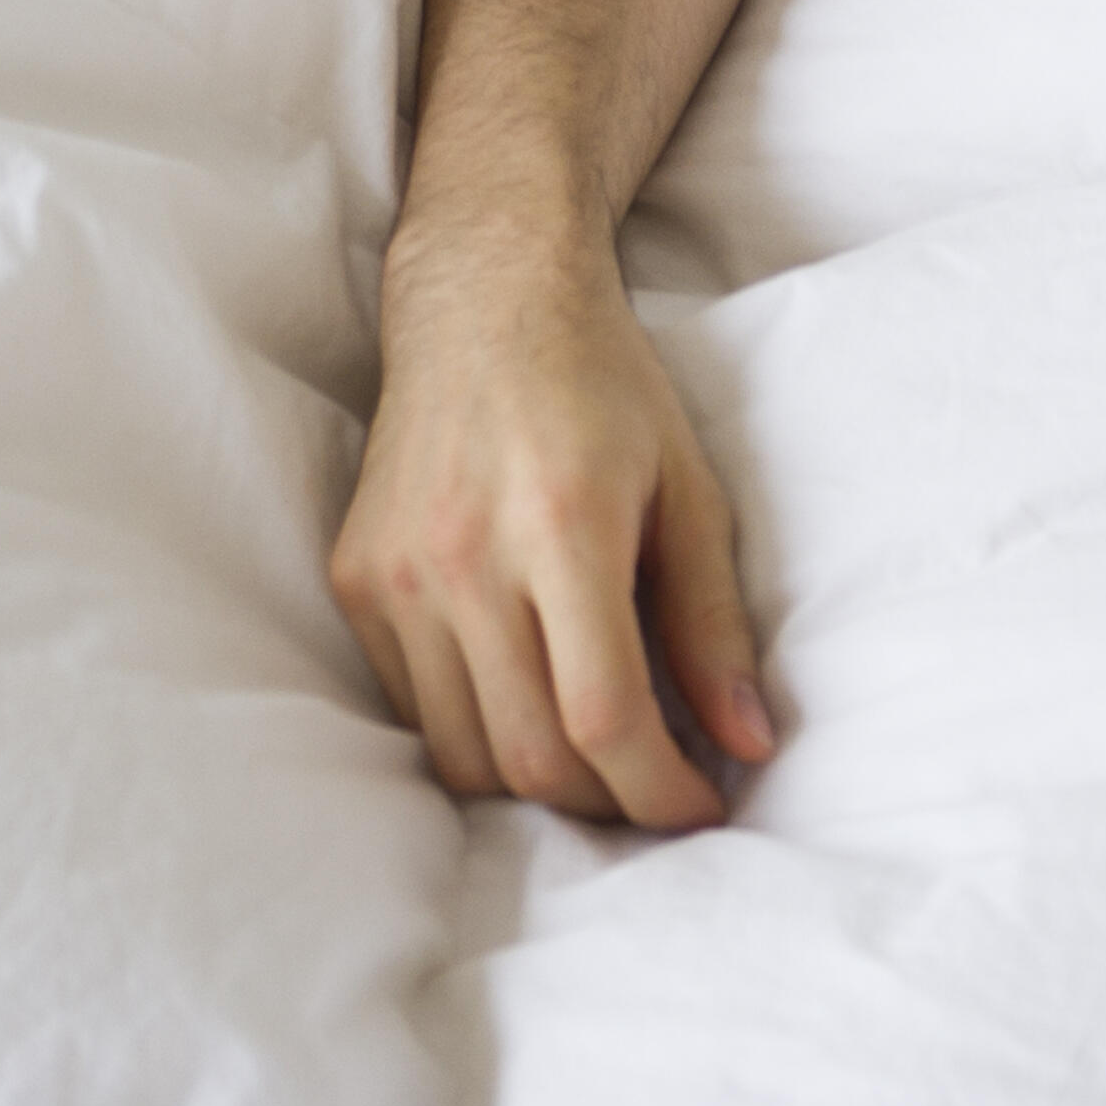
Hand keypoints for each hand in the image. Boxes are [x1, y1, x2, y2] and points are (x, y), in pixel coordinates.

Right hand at [328, 240, 773, 830]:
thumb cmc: (603, 385)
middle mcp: (463, 555)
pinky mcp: (356, 579)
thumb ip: (714, 623)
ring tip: (595, 759)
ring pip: (463, 755)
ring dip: (537, 787)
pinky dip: (476, 733)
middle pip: (531, 758)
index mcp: (562, 524)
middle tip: (656, 791)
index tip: (704, 809)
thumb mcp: (687, 488)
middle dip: (607, 806)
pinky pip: (413, 708)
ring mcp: (395, 572)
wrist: (483, 296)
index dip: (661, 793)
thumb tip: (749, 746)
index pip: (604, 717)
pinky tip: (525, 699)